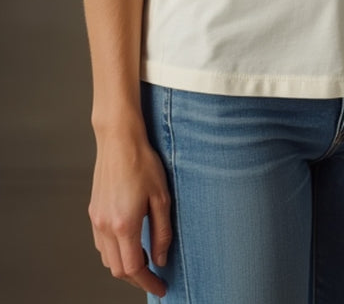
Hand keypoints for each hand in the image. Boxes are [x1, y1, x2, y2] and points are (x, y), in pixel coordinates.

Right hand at [89, 129, 171, 296]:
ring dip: (125, 265)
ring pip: (107, 259)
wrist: (119, 142)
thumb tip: (160, 259)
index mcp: (124, 225)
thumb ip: (162, 231)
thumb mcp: (162, 197)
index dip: (148, 282)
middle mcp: (105, 227)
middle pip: (118, 269)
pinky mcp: (93, 213)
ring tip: (146, 259)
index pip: (133, 268)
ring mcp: (96, 221)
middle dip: (137, 278)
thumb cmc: (143, 164)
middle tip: (156, 277)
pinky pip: (102, 245)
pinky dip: (115, 252)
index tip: (161, 288)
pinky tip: (130, 243)